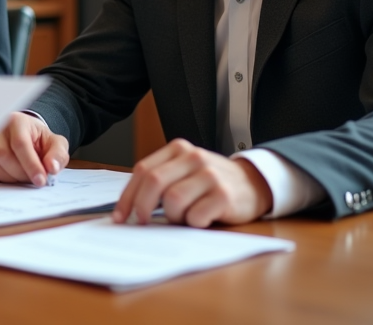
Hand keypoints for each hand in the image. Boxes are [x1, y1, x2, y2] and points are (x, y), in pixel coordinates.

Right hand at [0, 112, 68, 186]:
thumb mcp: (54, 143)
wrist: (22, 135)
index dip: (31, 165)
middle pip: (5, 156)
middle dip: (23, 174)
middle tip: (35, 178)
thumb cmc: (38, 139)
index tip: (41, 180)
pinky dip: (3, 179)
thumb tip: (52, 168)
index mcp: (16, 121)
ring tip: (25, 174)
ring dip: (13, 178)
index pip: (20, 144)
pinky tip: (13, 174)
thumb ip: (58, 154)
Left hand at [112, 139, 272, 227]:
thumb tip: (128, 208)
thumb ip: (161, 180)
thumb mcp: (184, 172)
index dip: (128, 195)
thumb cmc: (210, 183)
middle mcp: (193, 157)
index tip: (120, 216)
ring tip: (185, 216)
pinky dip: (193, 223)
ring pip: (173, 200)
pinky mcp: (224, 195)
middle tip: (143, 222)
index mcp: (179, 149)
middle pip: (154, 183)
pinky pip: (195, 216)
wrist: (252, 184)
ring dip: (173, 216)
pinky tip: (201, 219)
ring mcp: (210, 175)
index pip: (143, 170)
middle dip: (142, 207)